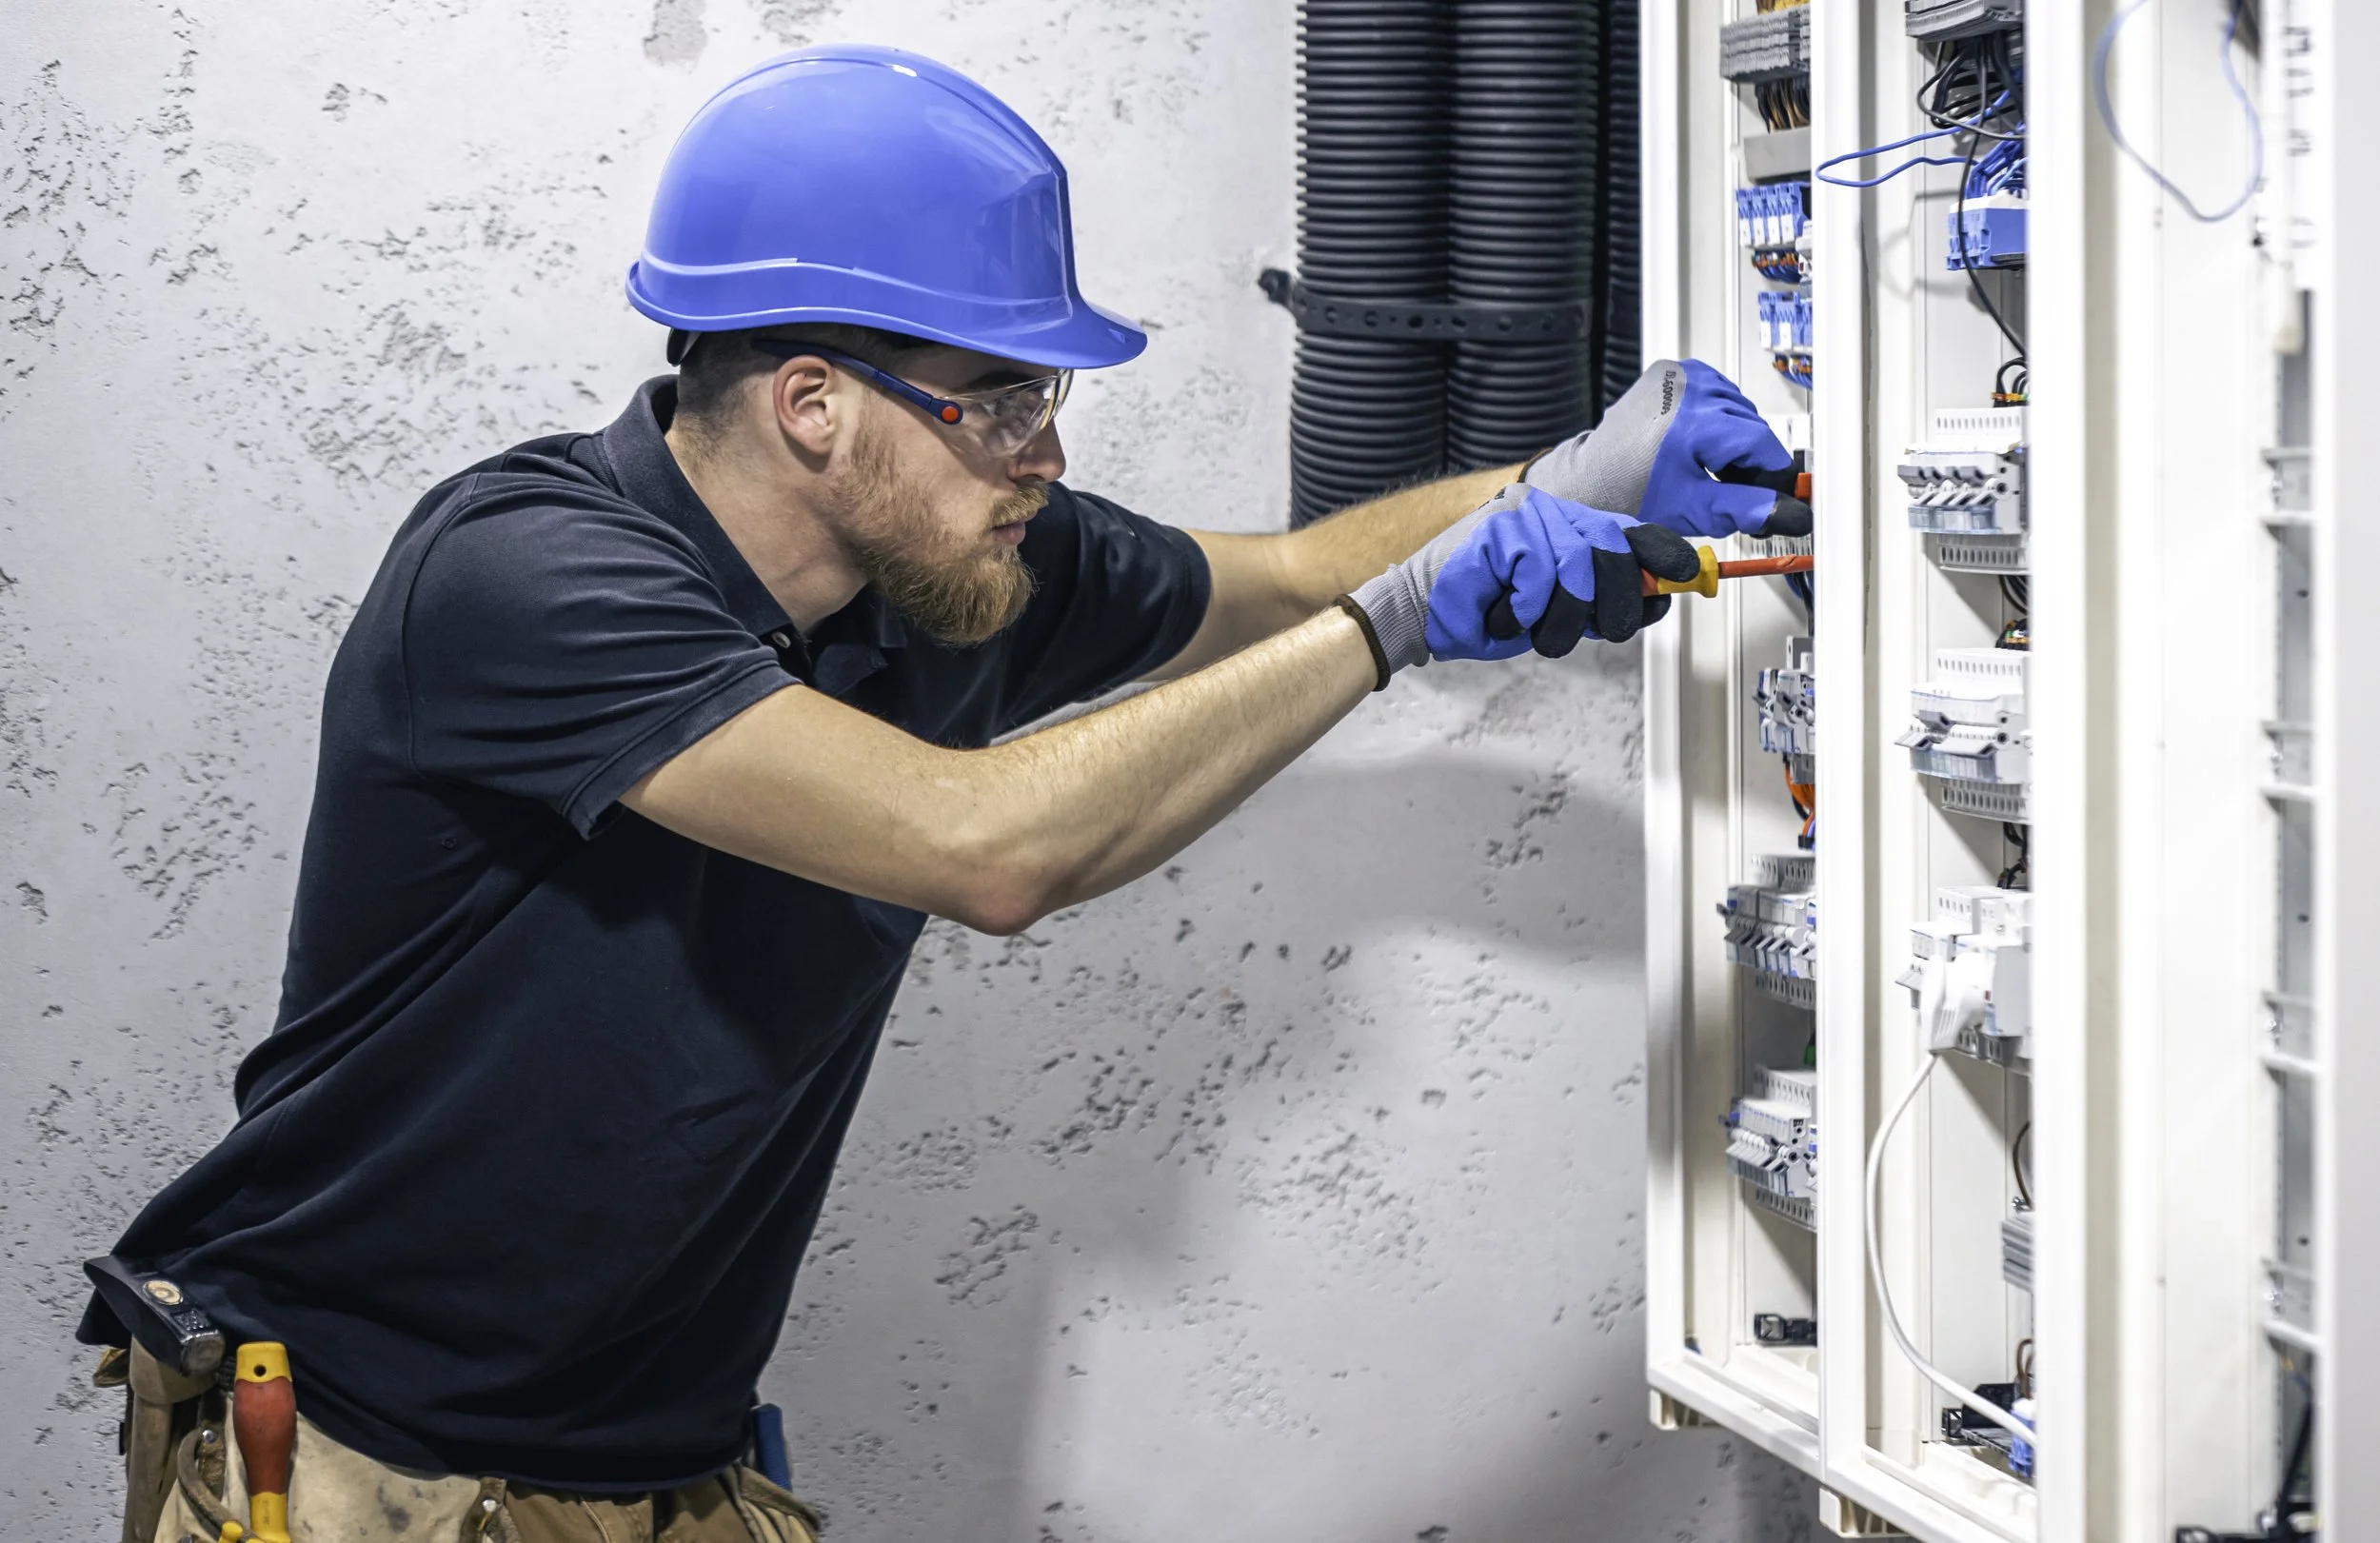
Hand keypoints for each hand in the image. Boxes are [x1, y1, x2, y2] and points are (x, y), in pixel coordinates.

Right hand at [1344, 485, 1701, 677]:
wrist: (1424, 613)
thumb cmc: (1489, 612)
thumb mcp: (1560, 611)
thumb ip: (1605, 601)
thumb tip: (1659, 598)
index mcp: (1571, 529)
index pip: (1631, 533)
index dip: (1664, 555)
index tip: (1688, 575)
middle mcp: (1553, 515)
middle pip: (1614, 554)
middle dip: (1611, 604)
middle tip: (1591, 628)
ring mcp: (1526, 518)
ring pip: (1577, 571)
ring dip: (1558, 618)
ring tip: (1530, 625)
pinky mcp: (1500, 532)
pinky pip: (1539, 579)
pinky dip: (1525, 611)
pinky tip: (1504, 611)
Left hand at [1525, 359, 1811, 538]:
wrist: (1590, 480)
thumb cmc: (1628, 495)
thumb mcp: (1695, 509)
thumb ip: (1746, 509)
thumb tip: (1790, 513)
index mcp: (1692, 421)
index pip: (1760, 442)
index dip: (1772, 473)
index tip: (1771, 495)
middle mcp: (1686, 389)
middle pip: (1751, 424)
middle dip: (1750, 459)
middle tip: (1732, 488)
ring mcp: (1678, 375)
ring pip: (1738, 408)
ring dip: (1735, 437)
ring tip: (1709, 467)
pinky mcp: (1671, 371)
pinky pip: (1717, 392)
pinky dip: (1719, 416)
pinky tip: (1700, 441)